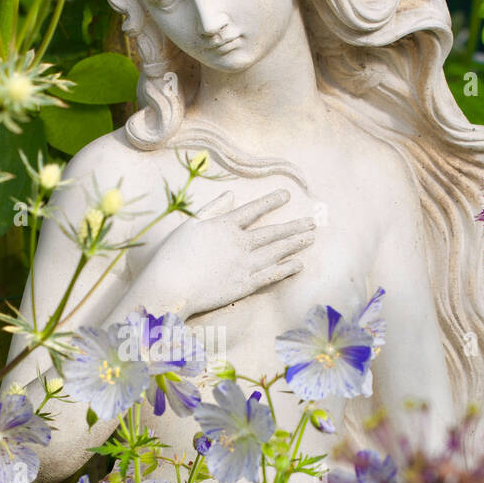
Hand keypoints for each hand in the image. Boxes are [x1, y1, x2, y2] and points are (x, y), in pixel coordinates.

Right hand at [143, 189, 315, 318]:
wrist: (171, 287)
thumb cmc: (174, 255)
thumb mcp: (191, 225)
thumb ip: (213, 209)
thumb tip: (231, 195)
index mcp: (225, 225)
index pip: (254, 209)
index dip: (271, 201)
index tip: (286, 195)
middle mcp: (240, 243)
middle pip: (273, 231)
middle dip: (294, 226)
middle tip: (311, 221)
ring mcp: (245, 265)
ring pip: (277, 251)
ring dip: (295, 244)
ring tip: (310, 238)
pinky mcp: (245, 285)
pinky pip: (272, 275)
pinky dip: (287, 269)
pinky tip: (299, 264)